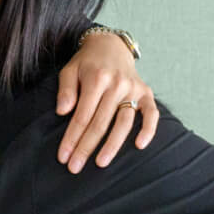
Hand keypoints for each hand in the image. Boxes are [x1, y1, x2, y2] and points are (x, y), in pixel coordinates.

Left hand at [55, 35, 157, 171]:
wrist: (110, 45)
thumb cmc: (85, 64)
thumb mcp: (68, 71)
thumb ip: (65, 91)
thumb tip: (62, 112)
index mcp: (96, 79)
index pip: (81, 116)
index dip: (71, 138)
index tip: (63, 157)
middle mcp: (117, 84)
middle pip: (100, 123)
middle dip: (86, 148)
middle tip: (75, 168)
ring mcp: (133, 89)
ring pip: (124, 122)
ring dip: (113, 145)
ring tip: (101, 163)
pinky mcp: (146, 92)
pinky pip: (151, 113)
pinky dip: (148, 129)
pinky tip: (139, 146)